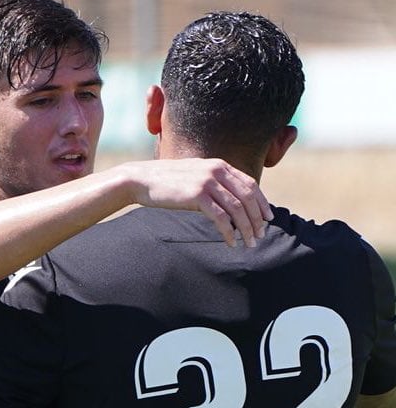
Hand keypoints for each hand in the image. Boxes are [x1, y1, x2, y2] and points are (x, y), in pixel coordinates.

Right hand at [124, 158, 271, 247]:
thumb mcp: (193, 174)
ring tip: (249, 243)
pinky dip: (229, 232)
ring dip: (246, 228)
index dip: (261, 203)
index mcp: (218, 164)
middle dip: (257, 219)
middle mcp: (216, 170)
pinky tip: (231, 242)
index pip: (250, 184)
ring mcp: (207, 182)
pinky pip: (220, 217)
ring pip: (237, 209)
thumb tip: (226, 197)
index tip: (267, 218)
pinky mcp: (197, 196)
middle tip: (260, 235)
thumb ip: (212, 180)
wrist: (140, 179)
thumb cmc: (165, 181)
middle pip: (247, 197)